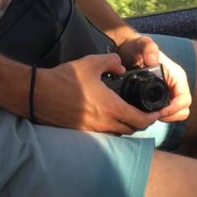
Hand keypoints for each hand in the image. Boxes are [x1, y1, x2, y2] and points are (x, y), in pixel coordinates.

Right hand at [32, 53, 159, 134]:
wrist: (39, 94)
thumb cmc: (65, 78)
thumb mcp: (91, 63)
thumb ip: (111, 62)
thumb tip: (121, 67)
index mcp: (111, 107)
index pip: (139, 120)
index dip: (151, 119)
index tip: (157, 113)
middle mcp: (104, 123)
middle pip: (131, 130)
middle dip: (141, 123)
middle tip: (145, 113)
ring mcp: (93, 130)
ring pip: (117, 133)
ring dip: (126, 126)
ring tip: (128, 114)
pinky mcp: (82, 132)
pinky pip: (104, 134)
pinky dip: (111, 128)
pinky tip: (108, 117)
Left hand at [116, 35, 191, 122]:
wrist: (128, 51)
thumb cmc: (136, 48)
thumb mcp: (141, 44)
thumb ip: (148, 48)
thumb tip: (153, 60)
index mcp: (177, 76)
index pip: (184, 100)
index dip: (174, 109)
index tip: (159, 112)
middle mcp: (177, 85)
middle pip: (183, 109)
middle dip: (171, 116)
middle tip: (154, 117)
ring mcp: (171, 92)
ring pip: (178, 113)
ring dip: (167, 118)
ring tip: (151, 116)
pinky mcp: (163, 98)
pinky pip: (169, 113)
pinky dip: (162, 117)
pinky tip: (148, 114)